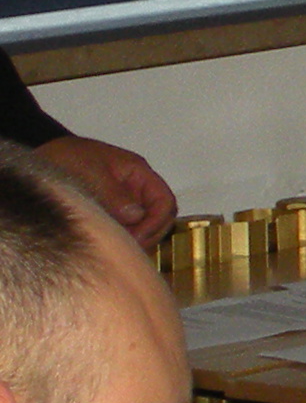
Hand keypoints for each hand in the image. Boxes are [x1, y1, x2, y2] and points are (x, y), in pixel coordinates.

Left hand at [39, 136, 176, 249]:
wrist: (44, 155)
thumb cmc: (69, 157)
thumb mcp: (91, 172)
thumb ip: (114, 193)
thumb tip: (137, 216)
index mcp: (138, 173)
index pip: (164, 201)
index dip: (156, 222)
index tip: (136, 239)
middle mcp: (136, 188)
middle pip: (159, 216)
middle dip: (148, 234)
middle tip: (124, 247)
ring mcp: (123, 201)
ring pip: (142, 225)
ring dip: (133, 238)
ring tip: (111, 246)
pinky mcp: (109, 211)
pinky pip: (124, 227)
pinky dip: (119, 237)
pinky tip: (104, 242)